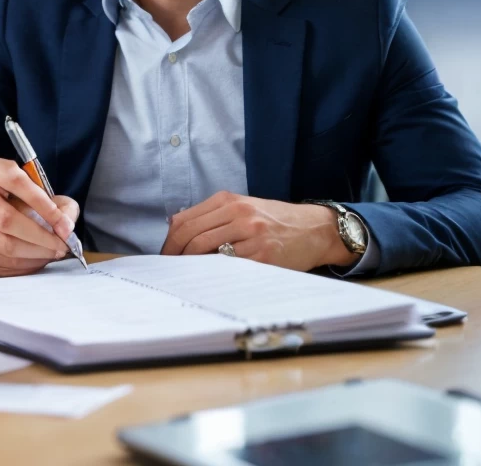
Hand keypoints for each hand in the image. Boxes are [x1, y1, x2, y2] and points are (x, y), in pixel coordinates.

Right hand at [0, 158, 79, 276]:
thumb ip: (61, 205)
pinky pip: (1, 262)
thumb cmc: (19, 199)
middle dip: (41, 236)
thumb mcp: (41, 192)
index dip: (43, 204)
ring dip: (36, 254)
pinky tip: (37, 259)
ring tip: (53, 253)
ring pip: (5, 245)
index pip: (16, 182)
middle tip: (61, 245)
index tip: (63, 224)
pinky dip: (25, 265)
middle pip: (6, 219)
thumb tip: (66, 227)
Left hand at [160, 191, 356, 271]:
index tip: (165, 255)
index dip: (169, 241)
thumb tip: (176, 228)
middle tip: (169, 270)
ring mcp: (251, 233)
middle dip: (174, 255)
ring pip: (207, 249)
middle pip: (191, 234)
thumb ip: (213, 215)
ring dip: (191, 265)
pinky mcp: (264, 255)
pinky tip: (210, 279)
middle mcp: (238, 213)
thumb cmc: (275, 220)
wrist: (315, 228)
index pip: (185, 220)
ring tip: (187, 276)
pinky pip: (230, 265)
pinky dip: (215, 273)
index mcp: (228, 200)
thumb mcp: (243, 207)